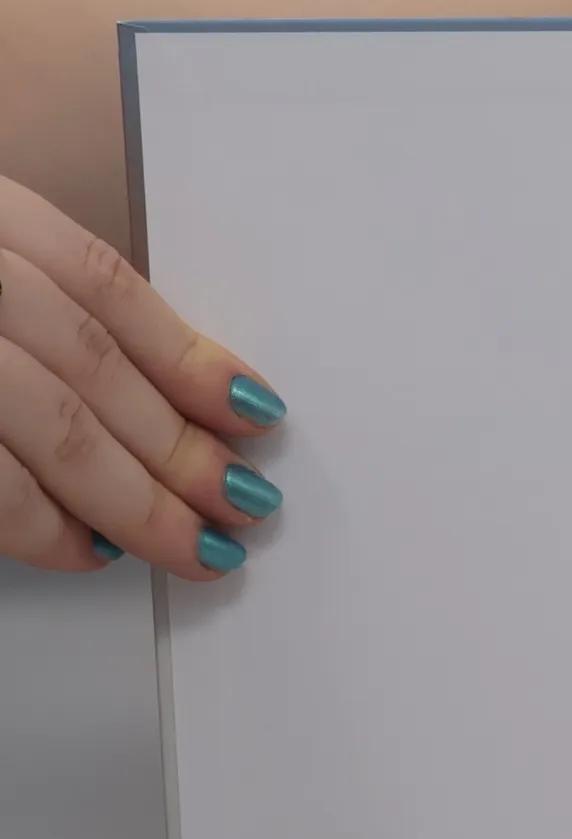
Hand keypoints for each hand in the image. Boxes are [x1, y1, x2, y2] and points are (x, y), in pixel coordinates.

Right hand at [0, 173, 284, 576]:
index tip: (259, 412)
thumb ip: (44, 306)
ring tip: (201, 548)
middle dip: (183, 448)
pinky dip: (45, 527)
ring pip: (60, 428)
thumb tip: (166, 392)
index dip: (190, 357)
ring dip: (143, 500)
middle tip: (248, 504)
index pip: (102, 286)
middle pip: (93, 366)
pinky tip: (94, 552)